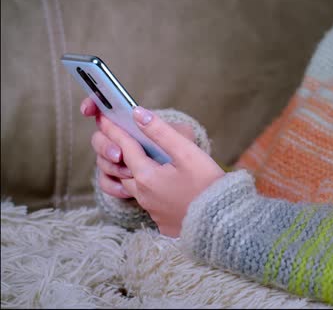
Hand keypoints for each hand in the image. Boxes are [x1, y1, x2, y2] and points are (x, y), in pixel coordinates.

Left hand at [81, 98, 224, 236]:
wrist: (223, 221)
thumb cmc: (208, 184)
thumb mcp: (187, 152)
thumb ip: (161, 132)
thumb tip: (138, 114)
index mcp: (147, 176)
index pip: (125, 148)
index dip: (115, 131)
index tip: (104, 118)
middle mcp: (144, 196)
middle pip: (125, 171)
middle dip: (121, 155)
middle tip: (122, 141)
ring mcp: (153, 211)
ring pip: (136, 189)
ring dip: (136, 175)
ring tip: (144, 164)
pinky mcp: (163, 223)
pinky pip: (151, 204)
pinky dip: (152, 192)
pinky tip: (165, 188)